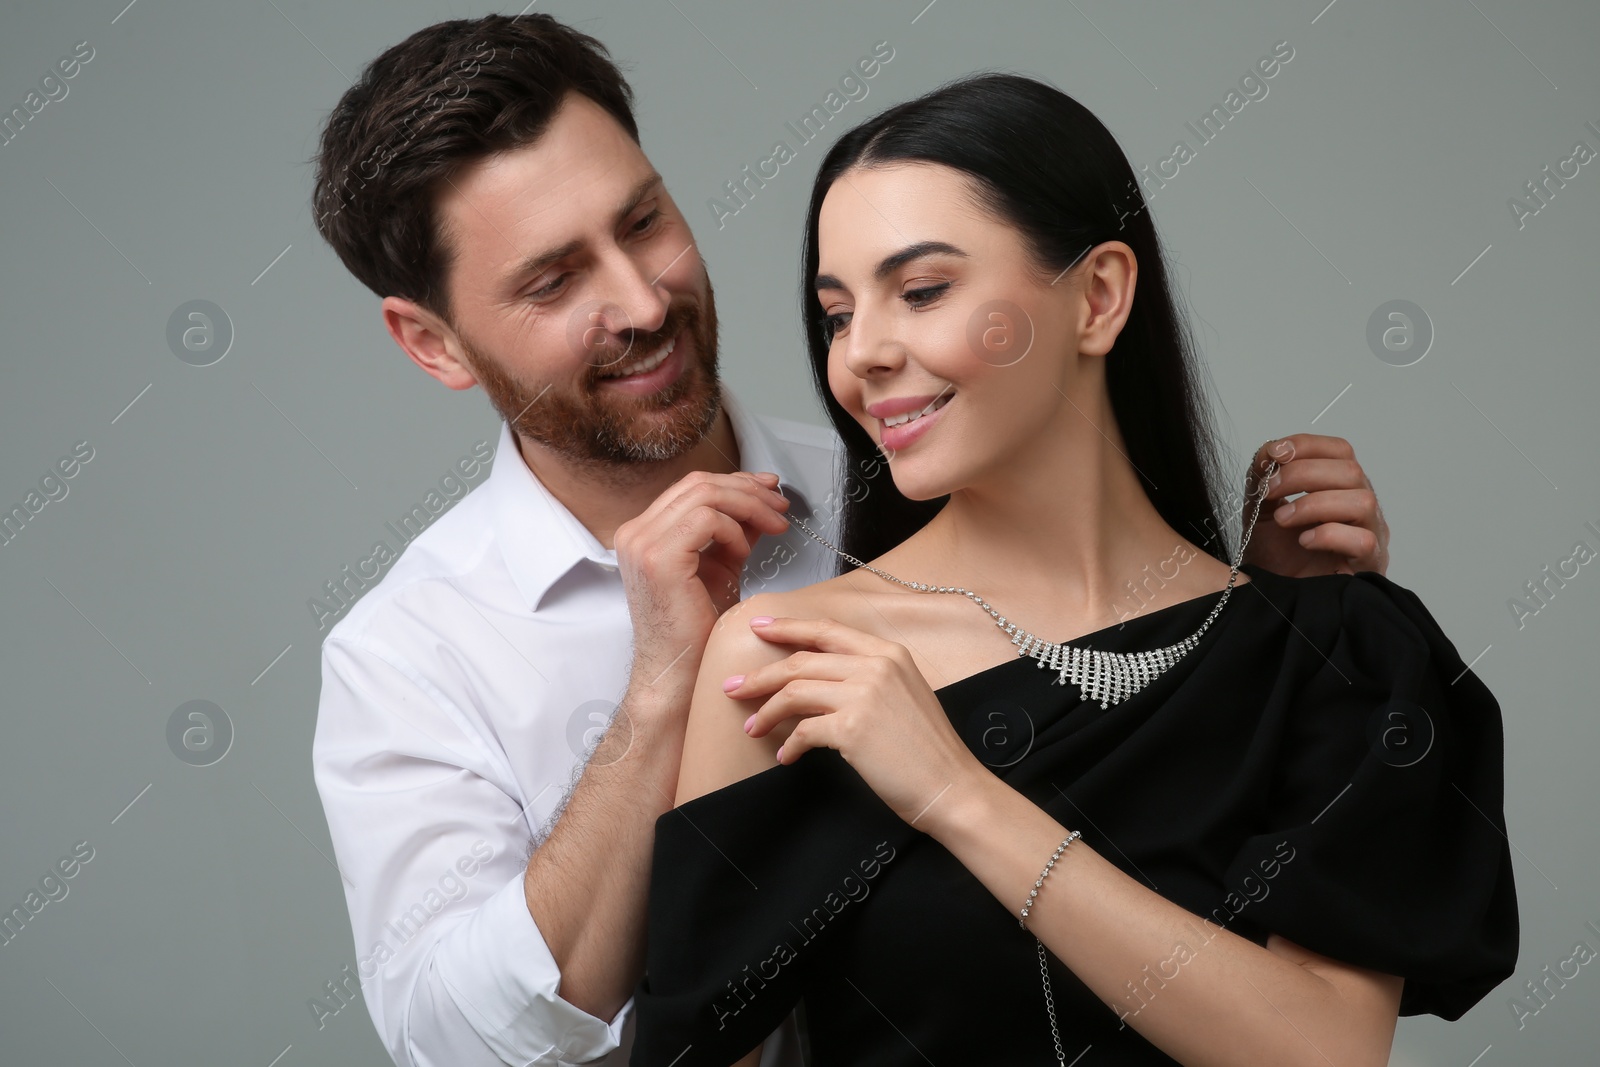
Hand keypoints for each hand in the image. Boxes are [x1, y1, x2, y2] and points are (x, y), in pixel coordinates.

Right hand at [613, 471, 791, 690]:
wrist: (677, 672)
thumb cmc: (694, 630)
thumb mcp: (720, 567)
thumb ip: (735, 533)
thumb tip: (761, 503)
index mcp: (644, 532)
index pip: (692, 487)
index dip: (736, 482)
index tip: (769, 489)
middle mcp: (636, 533)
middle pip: (699, 484)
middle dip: (749, 489)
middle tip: (780, 505)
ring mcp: (642, 543)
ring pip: (705, 494)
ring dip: (750, 506)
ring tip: (775, 527)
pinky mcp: (658, 559)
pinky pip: (706, 520)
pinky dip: (734, 531)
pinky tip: (744, 552)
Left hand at [727, 615, 983, 827]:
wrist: (952, 786)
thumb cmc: (927, 749)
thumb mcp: (904, 695)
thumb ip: (868, 678)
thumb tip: (819, 681)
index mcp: (888, 653)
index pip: (826, 631)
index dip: (788, 627)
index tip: (760, 628)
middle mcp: (876, 666)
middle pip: (801, 662)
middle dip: (761, 675)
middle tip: (733, 688)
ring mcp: (864, 695)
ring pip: (795, 692)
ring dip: (767, 711)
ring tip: (752, 727)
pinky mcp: (853, 728)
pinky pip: (804, 730)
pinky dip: (789, 744)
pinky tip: (786, 757)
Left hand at [1242, 435, 1388, 577]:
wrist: (1279, 599)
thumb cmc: (1277, 556)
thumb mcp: (1261, 509)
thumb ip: (1263, 477)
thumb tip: (1270, 451)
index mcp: (1340, 487)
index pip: (1339, 450)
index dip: (1307, 445)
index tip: (1275, 454)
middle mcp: (1361, 506)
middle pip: (1350, 470)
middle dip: (1302, 474)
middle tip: (1270, 491)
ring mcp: (1371, 535)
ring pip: (1362, 501)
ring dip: (1314, 504)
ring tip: (1283, 520)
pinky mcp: (1369, 566)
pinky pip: (1363, 541)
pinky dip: (1328, 535)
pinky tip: (1304, 541)